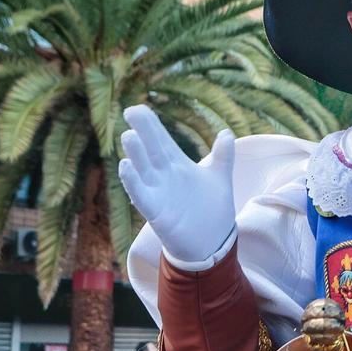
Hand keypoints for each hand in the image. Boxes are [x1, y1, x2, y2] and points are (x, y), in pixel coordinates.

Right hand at [120, 105, 236, 263]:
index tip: (137, 108)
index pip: (161, 139)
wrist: (211, 242)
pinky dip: (132, 182)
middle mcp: (163, 175)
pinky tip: (124, 166)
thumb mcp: (220, 179)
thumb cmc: (211, 209)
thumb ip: (223, 156)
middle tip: (131, 111)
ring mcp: (157, 192)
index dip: (150, 124)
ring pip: (143, 169)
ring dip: (135, 154)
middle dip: (143, 131)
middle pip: (151, 149)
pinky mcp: (155, 211)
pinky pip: (140, 195)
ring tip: (128, 135)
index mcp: (177, 164)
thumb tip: (227, 132)